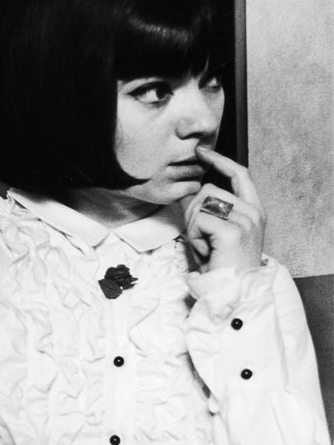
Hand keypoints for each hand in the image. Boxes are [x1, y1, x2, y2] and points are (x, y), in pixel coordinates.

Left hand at [180, 145, 265, 273]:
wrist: (233, 293)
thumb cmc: (223, 266)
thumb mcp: (218, 233)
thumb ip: (212, 210)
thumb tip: (192, 190)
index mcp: (254, 210)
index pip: (239, 174)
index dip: (220, 160)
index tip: (202, 152)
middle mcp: (253, 213)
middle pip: (209, 191)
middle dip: (194, 213)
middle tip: (202, 239)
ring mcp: (246, 221)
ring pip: (202, 204)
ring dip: (194, 226)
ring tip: (206, 246)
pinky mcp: (233, 231)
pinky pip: (198, 220)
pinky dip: (194, 237)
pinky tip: (205, 252)